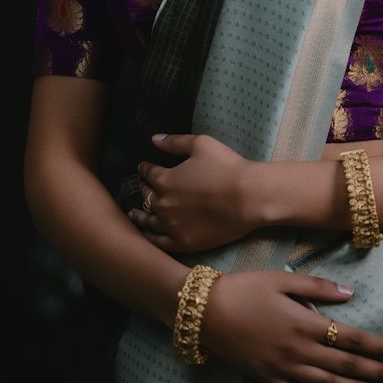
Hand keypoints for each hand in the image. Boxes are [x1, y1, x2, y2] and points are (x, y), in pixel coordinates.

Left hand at [130, 133, 260, 251]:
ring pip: (148, 222)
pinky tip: (147, 233)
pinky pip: (159, 242)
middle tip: (142, 187)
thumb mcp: (201, 144)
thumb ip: (175, 142)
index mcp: (165, 180)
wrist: (248, 197)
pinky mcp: (183, 243)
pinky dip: (150, 236)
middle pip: (146, 197)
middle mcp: (163, 205)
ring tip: (134, 214)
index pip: (148, 173)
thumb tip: (154, 139)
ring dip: (139, 215)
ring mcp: (171, 227)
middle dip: (143, 189)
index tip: (143, 167)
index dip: (145, 168)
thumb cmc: (227, 167)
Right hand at [203, 268, 382, 382]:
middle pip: (345, 364)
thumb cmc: (245, 289)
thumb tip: (351, 293)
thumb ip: (318, 286)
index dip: (378, 346)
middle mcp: (298, 351)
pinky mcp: (268, 381)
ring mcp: (283, 369)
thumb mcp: (282, 278)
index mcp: (304, 322)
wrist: (206, 313)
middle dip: (378, 372)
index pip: (351, 337)